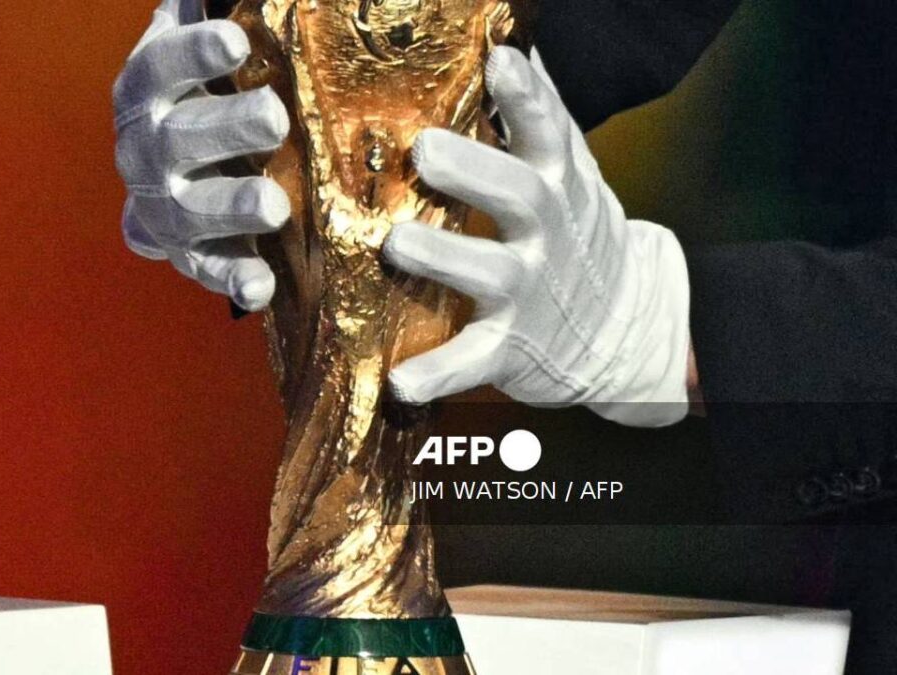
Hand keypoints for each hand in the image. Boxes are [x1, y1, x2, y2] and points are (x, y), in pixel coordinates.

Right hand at [114, 0, 289, 310]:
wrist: (171, 169)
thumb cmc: (207, 89)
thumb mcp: (203, 42)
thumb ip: (214, 8)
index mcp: (145, 89)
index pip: (159, 67)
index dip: (192, 53)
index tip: (236, 41)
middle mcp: (143, 150)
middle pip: (174, 140)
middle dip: (224, 130)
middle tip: (276, 118)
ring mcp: (162, 206)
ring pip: (186, 210)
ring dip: (229, 208)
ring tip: (275, 206)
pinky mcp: (188, 252)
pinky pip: (206, 269)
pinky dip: (231, 278)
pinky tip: (260, 286)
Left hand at [383, 47, 690, 426]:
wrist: (627, 329)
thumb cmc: (575, 237)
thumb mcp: (571, 173)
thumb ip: (538, 117)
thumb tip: (510, 44)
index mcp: (558, 184)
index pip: (547, 130)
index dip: (525, 96)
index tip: (501, 61)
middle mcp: (545, 235)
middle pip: (517, 194)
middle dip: (474, 171)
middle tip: (425, 149)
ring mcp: (527, 293)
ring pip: (486, 272)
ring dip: (442, 257)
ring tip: (397, 242)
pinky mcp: (509, 348)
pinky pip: (470, 362)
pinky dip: (437, 375)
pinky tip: (400, 382)